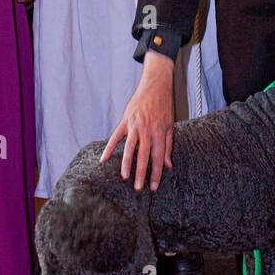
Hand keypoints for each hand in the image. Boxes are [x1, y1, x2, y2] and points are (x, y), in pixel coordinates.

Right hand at [101, 50, 173, 189]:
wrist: (155, 85)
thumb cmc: (164, 106)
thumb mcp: (171, 125)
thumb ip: (168, 146)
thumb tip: (167, 165)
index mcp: (160, 132)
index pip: (158, 157)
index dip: (156, 173)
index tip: (153, 187)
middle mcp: (147, 130)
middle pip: (144, 155)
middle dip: (141, 173)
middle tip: (138, 189)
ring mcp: (135, 125)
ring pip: (130, 148)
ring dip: (126, 164)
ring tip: (124, 177)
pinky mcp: (125, 120)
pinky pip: (116, 136)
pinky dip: (109, 148)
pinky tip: (103, 159)